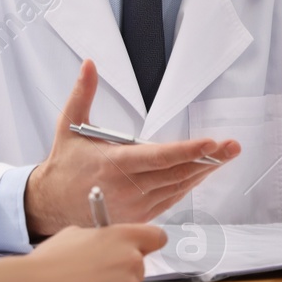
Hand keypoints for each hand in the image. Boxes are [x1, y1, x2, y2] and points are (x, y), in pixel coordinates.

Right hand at [7, 224, 168, 281]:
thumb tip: (109, 242)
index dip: (147, 242)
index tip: (140, 246)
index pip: (157, 237)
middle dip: (124, 267)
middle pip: (140, 264)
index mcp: (122, 236)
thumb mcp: (76, 234)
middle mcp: (130, 260)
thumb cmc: (49, 261)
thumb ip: (102, 237)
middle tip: (99, 271)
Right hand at [26, 60, 239, 237]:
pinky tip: (203, 171)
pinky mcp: (139, 216)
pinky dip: (188, 184)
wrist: (50, 205)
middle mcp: (127, 188)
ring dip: (203, 171)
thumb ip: (83, 94)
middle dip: (208, 159)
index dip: (187, 151)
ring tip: (225, 155)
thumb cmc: (64, 165)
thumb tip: (89, 64)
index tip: (210, 143)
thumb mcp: (68, 126)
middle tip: (232, 146)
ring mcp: (135, 206)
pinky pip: (171, 199)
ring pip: (178, 187)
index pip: (158, 158)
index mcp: (114, 164)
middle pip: (176, 173)